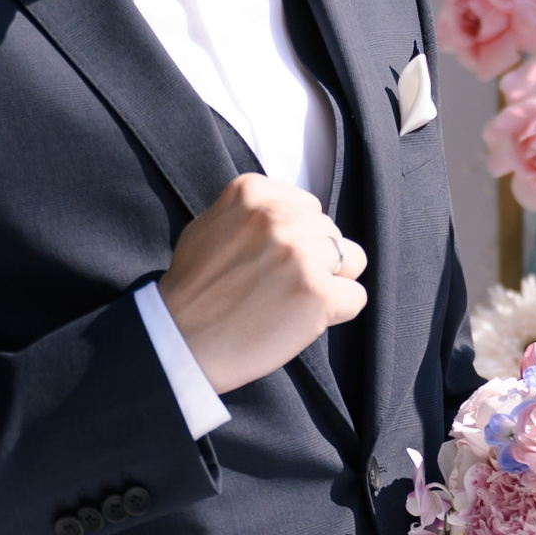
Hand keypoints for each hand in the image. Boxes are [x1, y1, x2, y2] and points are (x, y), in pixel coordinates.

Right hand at [157, 173, 366, 393]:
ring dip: (329, 283)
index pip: (309, 207)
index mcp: (252, 192)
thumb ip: (252, 212)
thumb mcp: (210, 224)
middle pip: (332, 233)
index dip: (296, 239)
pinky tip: (301, 321)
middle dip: (314, 260)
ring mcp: (301, 253)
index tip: (267, 261)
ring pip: (352, 260)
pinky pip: (356, 297)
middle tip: (276, 287)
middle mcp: (278, 216)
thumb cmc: (194, 290)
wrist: (179, 342)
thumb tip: (297, 211)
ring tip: (290, 302)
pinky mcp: (317, 293)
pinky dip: (336, 313)